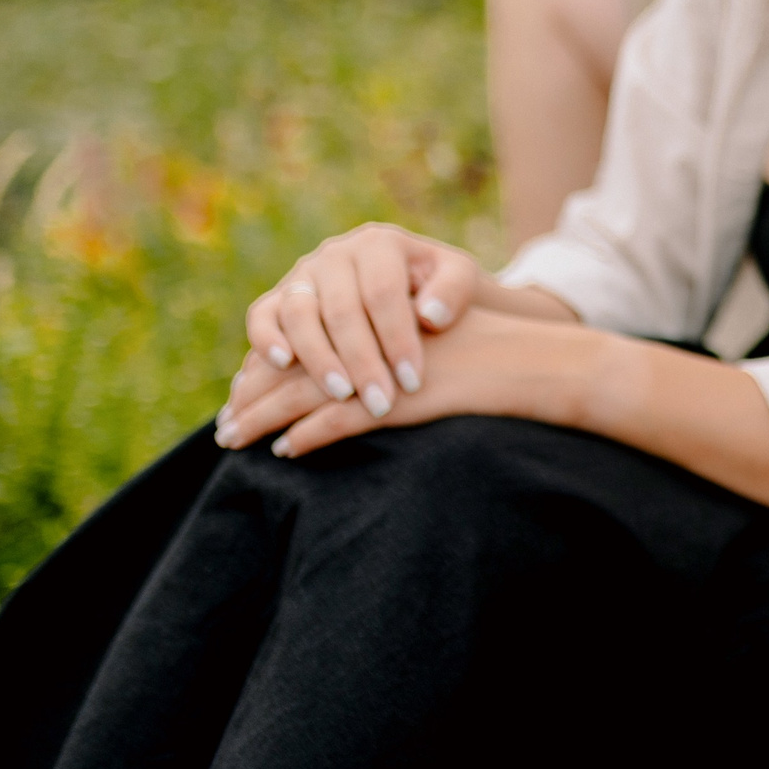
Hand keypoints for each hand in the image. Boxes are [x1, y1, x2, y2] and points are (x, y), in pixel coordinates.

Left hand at [218, 306, 586, 457]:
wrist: (544, 364)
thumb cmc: (500, 362)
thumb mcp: (440, 350)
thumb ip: (396, 356)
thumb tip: (356, 383)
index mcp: (381, 318)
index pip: (312, 338)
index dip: (273, 368)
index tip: (244, 391)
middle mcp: (377, 334)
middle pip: (299, 364)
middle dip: (254, 393)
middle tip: (224, 422)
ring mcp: (388, 365)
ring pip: (308, 391)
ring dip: (263, 417)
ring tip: (231, 439)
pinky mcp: (404, 395)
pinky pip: (344, 419)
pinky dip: (310, 435)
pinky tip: (286, 450)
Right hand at [240, 224, 485, 423]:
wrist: (407, 283)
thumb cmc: (438, 287)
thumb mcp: (460, 279)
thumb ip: (453, 290)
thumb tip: (430, 315)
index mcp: (380, 244)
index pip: (383, 292)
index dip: (397, 338)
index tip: (412, 381)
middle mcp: (335, 254)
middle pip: (341, 308)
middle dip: (362, 360)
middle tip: (381, 402)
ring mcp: (303, 275)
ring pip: (299, 313)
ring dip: (318, 358)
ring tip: (341, 394)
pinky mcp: (278, 298)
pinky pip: (261, 315)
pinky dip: (266, 338)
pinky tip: (282, 365)